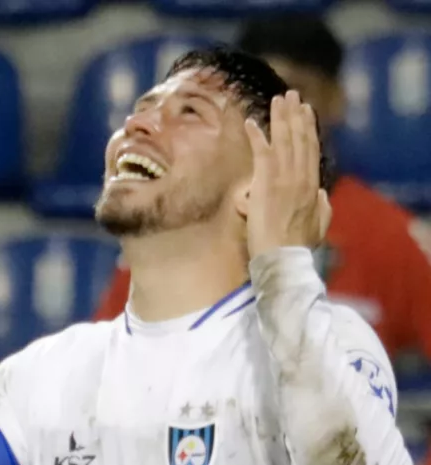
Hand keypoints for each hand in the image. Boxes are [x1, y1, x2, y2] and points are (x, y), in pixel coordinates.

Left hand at [243, 90, 331, 257]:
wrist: (283, 259)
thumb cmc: (297, 247)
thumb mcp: (318, 225)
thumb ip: (322, 207)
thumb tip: (323, 194)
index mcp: (313, 186)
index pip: (311, 150)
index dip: (308, 129)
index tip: (306, 111)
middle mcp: (301, 178)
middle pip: (299, 139)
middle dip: (295, 115)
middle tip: (291, 95)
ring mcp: (284, 179)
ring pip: (283, 141)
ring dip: (279, 118)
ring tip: (277, 99)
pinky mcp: (266, 184)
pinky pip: (261, 154)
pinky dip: (256, 137)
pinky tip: (250, 122)